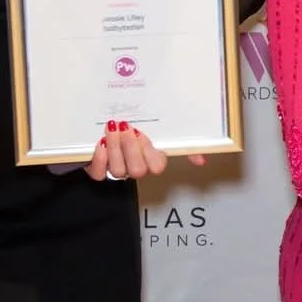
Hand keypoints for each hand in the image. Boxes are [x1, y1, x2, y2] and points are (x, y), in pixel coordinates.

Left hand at [82, 120, 206, 181]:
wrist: (107, 127)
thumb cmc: (134, 129)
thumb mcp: (159, 129)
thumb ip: (184, 145)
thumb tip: (202, 160)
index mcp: (152, 159)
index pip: (157, 166)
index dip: (148, 152)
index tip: (140, 133)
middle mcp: (136, 167)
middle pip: (138, 170)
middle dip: (130, 147)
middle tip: (125, 127)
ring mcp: (118, 170)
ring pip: (119, 170)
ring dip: (115, 148)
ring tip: (111, 129)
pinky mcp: (99, 170)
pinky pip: (100, 174)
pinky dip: (100, 159)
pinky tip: (101, 144)